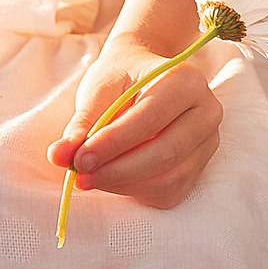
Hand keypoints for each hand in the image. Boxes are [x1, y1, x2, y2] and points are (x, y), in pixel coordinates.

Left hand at [49, 31, 222, 208]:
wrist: (145, 76)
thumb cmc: (122, 78)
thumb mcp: (99, 90)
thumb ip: (81, 124)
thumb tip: (59, 156)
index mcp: (186, 80)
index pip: (150, 119)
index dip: (113, 144)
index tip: (77, 160)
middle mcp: (207, 111)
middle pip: (165, 153)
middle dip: (117, 171)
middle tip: (79, 177)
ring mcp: (208, 142)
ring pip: (169, 178)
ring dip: (124, 185)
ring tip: (90, 179)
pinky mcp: (199, 167)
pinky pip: (170, 191)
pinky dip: (136, 192)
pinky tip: (112, 180)